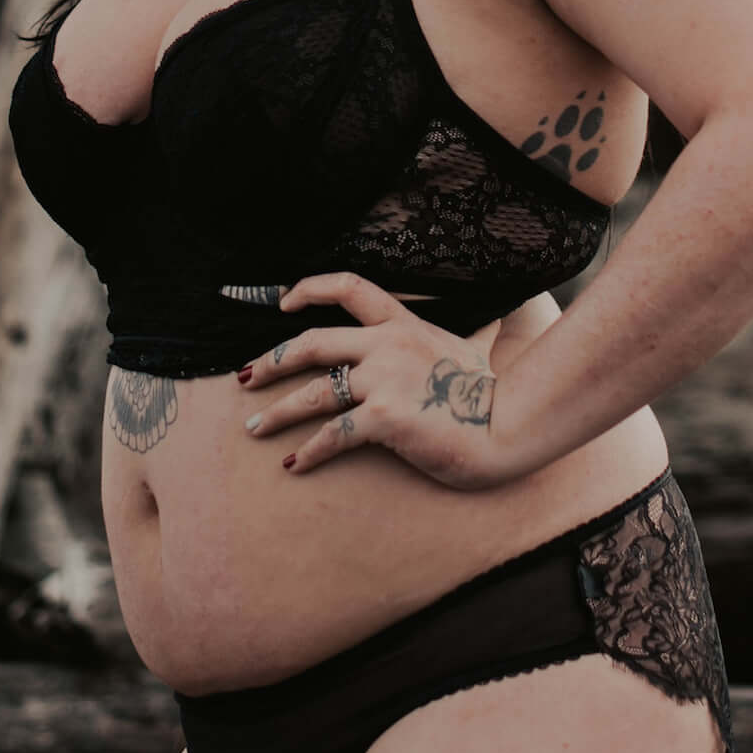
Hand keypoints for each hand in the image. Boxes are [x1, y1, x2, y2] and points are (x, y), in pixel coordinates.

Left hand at [237, 274, 520, 487]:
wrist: (508, 424)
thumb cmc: (491, 394)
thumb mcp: (470, 350)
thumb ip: (460, 337)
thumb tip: (486, 326)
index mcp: (403, 323)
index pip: (348, 287)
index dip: (309, 289)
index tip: (282, 302)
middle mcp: (387, 344)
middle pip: (311, 342)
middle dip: (271, 362)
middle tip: (244, 378)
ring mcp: (383, 379)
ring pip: (313, 391)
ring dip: (278, 411)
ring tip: (254, 427)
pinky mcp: (384, 417)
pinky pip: (333, 435)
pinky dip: (308, 452)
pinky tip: (292, 465)